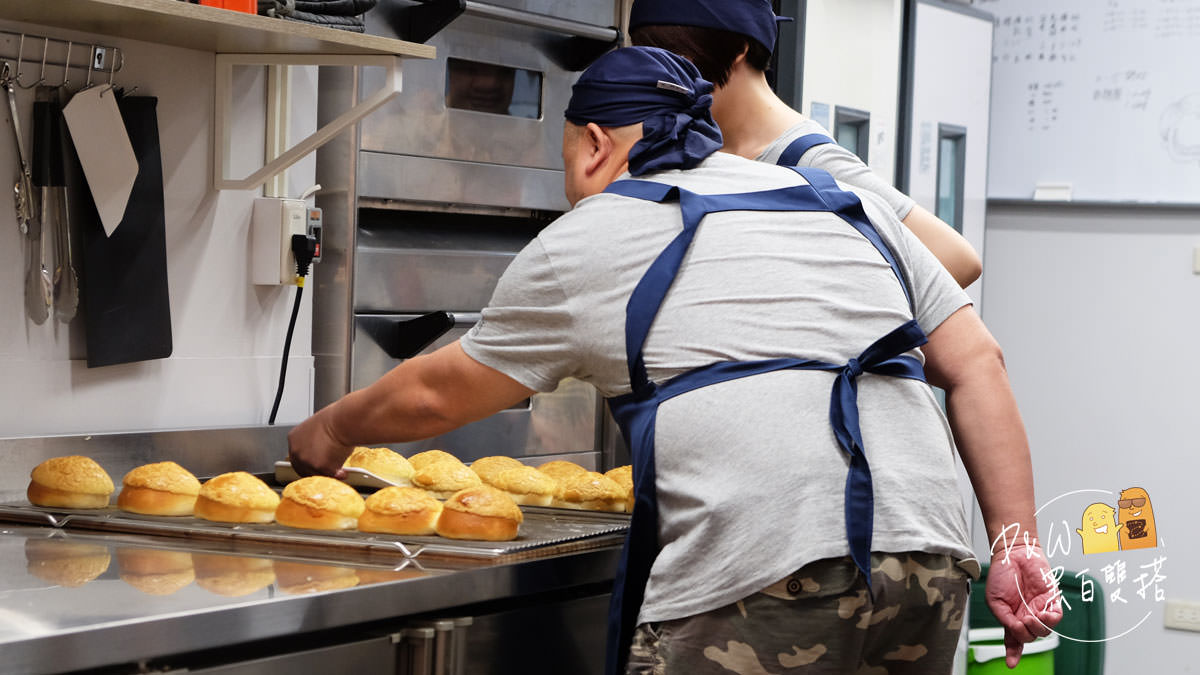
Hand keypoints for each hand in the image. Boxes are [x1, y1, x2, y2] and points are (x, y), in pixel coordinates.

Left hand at [287, 405, 351, 477]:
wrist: (344, 421)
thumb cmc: (336, 420)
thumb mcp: (317, 429)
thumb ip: (313, 442)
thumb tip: (320, 451)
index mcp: (294, 438)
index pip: (297, 457)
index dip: (308, 463)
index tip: (316, 465)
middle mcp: (296, 450)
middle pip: (303, 469)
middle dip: (317, 471)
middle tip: (328, 470)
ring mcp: (306, 460)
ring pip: (317, 474)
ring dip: (328, 474)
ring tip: (339, 470)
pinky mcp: (318, 467)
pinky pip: (329, 476)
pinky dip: (338, 475)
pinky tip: (344, 472)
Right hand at [985, 544, 1063, 667]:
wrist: (1013, 553)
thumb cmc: (1002, 574)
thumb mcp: (995, 601)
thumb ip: (1005, 620)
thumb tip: (1018, 631)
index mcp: (1011, 618)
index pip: (1014, 640)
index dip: (1013, 653)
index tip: (1011, 664)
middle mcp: (1026, 616)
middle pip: (1030, 637)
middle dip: (1025, 634)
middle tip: (1020, 621)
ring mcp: (1039, 609)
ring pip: (1044, 631)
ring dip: (1037, 628)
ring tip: (1029, 617)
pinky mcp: (1052, 600)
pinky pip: (1056, 618)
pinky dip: (1051, 620)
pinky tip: (1043, 615)